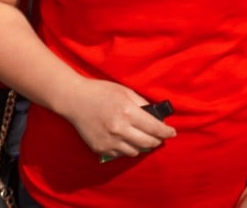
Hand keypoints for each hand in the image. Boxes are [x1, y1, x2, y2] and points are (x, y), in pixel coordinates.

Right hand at [61, 78, 176, 158]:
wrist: (74, 100)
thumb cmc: (101, 91)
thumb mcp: (125, 91)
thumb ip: (142, 104)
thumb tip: (156, 115)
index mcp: (128, 112)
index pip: (154, 128)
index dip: (166, 132)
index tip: (172, 133)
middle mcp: (120, 129)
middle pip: (148, 143)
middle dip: (157, 141)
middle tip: (160, 138)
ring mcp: (109, 141)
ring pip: (135, 151)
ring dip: (143, 146)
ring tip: (144, 139)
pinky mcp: (100, 148)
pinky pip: (120, 154)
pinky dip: (127, 149)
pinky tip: (127, 140)